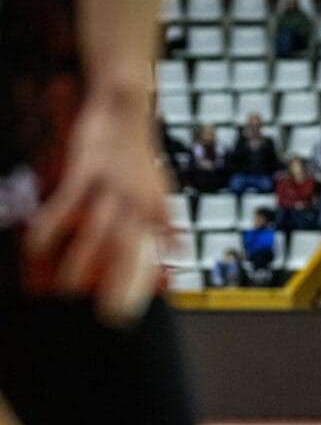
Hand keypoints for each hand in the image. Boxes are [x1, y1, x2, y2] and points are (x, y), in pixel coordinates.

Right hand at [27, 96, 168, 325]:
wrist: (125, 108)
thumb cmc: (139, 154)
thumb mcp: (161, 190)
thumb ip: (167, 224)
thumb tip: (179, 253)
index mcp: (156, 209)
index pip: (154, 255)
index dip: (145, 285)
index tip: (132, 314)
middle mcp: (138, 202)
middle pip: (128, 251)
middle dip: (118, 285)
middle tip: (108, 316)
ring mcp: (113, 187)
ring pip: (98, 232)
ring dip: (83, 262)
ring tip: (68, 291)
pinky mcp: (87, 171)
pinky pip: (67, 204)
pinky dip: (52, 226)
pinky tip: (36, 247)